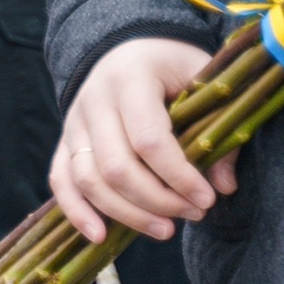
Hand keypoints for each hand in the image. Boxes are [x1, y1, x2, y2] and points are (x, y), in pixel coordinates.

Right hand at [50, 36, 235, 242]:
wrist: (129, 47)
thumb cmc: (172, 66)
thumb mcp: (203, 80)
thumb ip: (219, 130)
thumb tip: (222, 186)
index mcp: (130, 79)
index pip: (149, 139)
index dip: (179, 176)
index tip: (207, 198)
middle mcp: (94, 99)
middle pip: (116, 166)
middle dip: (158, 201)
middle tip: (193, 213)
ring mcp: (74, 121)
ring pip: (89, 179)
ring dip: (127, 214)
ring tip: (165, 230)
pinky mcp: (66, 141)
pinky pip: (61, 180)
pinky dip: (76, 211)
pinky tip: (100, 236)